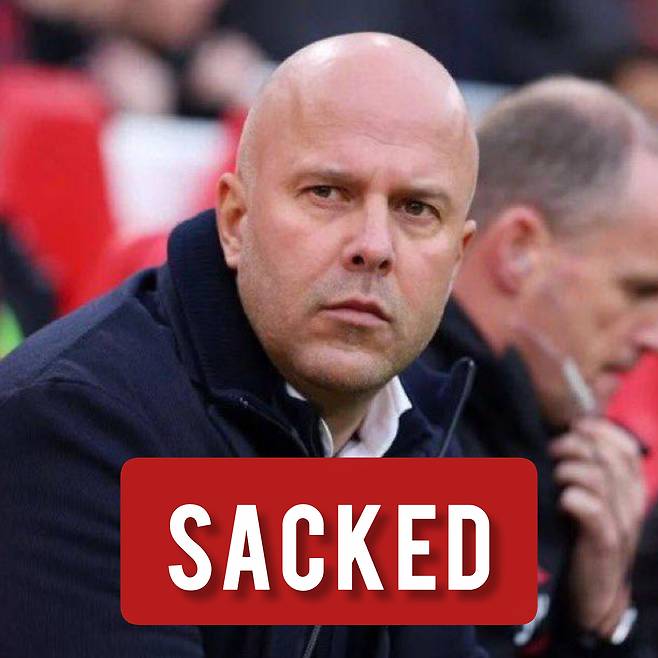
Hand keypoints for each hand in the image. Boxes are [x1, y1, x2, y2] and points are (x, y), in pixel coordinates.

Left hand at [549, 417, 644, 636]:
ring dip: (569, 470)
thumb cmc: (585, 535)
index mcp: (630, 490)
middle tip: (553, 450)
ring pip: (599, 479)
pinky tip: (561, 502)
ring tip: (555, 477)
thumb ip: (586, 469)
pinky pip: (591, 509)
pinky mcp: (604, 543)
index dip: (602, 431)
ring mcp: (620, 524)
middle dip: (576, 446)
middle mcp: (631, 504)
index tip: (576, 425)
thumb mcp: (590, 497)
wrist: (594, 591)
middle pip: (609, 459)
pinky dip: (572, 498)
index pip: (627, 450)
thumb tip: (566, 433)